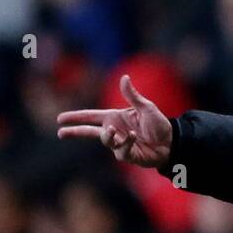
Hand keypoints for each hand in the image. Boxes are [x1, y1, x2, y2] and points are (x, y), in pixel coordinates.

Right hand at [56, 74, 173, 167]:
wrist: (172, 142)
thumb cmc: (158, 124)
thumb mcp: (146, 107)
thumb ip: (132, 95)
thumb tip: (124, 77)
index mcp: (114, 118)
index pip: (90, 117)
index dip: (76, 117)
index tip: (60, 119)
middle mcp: (115, 131)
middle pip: (89, 132)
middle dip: (75, 132)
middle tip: (60, 133)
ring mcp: (120, 144)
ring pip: (105, 140)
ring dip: (107, 136)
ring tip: (113, 131)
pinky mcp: (129, 155)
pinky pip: (122, 150)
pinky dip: (126, 143)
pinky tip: (133, 137)